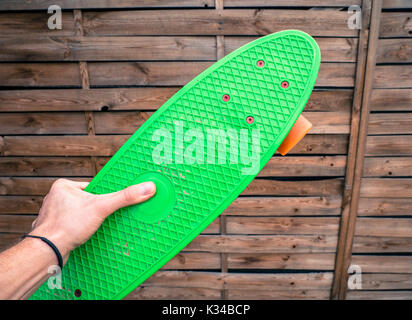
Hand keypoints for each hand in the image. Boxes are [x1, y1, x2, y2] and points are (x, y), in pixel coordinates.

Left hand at [30, 178, 155, 262]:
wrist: (47, 251)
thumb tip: (147, 187)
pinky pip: (70, 225)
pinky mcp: (52, 228)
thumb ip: (125, 197)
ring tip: (88, 228)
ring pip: (77, 213)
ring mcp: (52, 213)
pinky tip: (80, 235)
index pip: (91, 187)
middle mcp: (55, 197)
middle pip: (86, 200)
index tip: (107, 204)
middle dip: (93, 210)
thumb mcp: (102, 207)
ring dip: (85, 221)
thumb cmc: (67, 226)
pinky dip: (77, 230)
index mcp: (63, 186)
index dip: (102, 197)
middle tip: (98, 218)